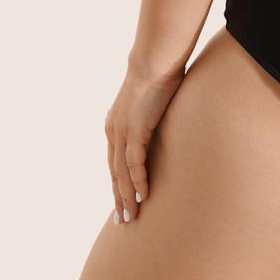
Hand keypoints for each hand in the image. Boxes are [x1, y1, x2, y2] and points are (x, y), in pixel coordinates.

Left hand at [102, 64, 184, 223]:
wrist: (155, 60)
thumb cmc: (158, 74)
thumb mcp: (152, 100)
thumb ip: (153, 116)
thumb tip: (165, 121)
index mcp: (115, 125)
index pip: (115, 162)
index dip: (118, 183)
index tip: (122, 201)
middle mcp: (114, 131)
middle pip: (114, 172)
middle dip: (118, 197)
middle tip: (123, 219)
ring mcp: (122, 132)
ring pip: (121, 172)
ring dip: (126, 196)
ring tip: (132, 217)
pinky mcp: (135, 130)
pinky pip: (135, 162)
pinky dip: (138, 180)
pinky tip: (143, 195)